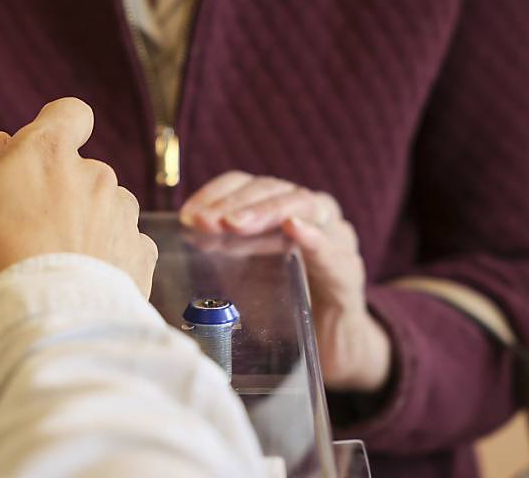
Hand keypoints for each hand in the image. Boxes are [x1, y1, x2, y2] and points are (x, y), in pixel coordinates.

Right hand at [0, 98, 157, 321]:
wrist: (43, 327)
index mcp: (46, 153)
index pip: (68, 114)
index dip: (54, 129)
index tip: (37, 154)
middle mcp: (94, 175)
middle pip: (80, 170)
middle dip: (59, 192)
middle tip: (24, 232)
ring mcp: (121, 216)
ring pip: (103, 209)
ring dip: (84, 226)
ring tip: (53, 266)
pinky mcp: (140, 257)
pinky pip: (122, 247)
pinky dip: (105, 260)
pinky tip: (79, 283)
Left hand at [180, 171, 391, 391]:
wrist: (332, 343)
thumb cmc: (283, 301)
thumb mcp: (244, 273)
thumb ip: (220, 252)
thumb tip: (181, 238)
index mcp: (280, 210)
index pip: (246, 185)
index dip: (215, 193)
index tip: (187, 215)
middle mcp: (310, 214)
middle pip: (273, 189)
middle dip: (235, 203)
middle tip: (205, 221)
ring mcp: (335, 238)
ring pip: (305, 205)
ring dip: (265, 211)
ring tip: (234, 223)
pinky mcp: (348, 273)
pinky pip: (334, 248)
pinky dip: (314, 236)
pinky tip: (293, 229)